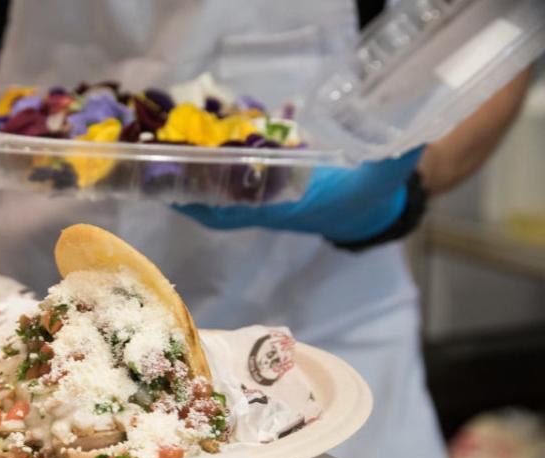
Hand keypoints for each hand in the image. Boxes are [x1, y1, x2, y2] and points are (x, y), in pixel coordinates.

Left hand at [175, 148, 423, 243]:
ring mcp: (261, 197)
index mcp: (287, 207)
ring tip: (155, 153)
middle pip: (212, 204)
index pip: (237, 211)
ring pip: (213, 193)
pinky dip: (206, 165)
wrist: (370, 207)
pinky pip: (225, 180)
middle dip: (182, 190)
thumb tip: (415, 138)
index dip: (207, 203)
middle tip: (151, 167)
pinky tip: (189, 140)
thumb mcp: (386, 173)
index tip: (179, 192)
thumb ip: (398, 155)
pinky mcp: (261, 185)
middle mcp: (266, 206)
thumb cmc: (372, 195)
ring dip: (187, 178)